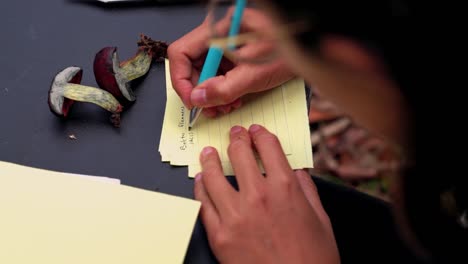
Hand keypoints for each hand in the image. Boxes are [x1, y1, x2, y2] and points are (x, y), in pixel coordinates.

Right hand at [167, 8, 294, 116]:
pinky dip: (222, 90)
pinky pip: (218, 74)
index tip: (191, 101)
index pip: (181, 53)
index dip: (181, 80)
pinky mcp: (234, 56)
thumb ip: (223, 88)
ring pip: (204, 72)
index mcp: (217, 31)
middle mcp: (218, 36)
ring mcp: (225, 46)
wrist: (308, 50)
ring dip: (210, 94)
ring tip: (223, 107)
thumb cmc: (287, 52)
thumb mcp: (254, 74)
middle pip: (191, 65)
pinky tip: (232, 100)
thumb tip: (198, 98)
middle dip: (198, 91)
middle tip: (207, 109)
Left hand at [194, 125, 339, 263]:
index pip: (269, 147)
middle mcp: (258, 196)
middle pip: (239, 154)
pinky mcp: (219, 235)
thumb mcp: (321, 219)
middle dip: (236, 138)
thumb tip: (296, 171)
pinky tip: (200, 181)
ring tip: (208, 153)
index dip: (261, 134)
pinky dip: (200, 188)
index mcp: (286, 188)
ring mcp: (235, 216)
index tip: (256, 131)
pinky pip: (203, 203)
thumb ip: (306, 190)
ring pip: (214, 176)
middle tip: (234, 134)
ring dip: (210, 159)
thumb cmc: (312, 260)